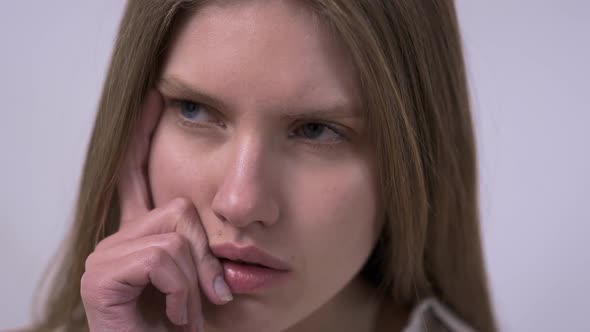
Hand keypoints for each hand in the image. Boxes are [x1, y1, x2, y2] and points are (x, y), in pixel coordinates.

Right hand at [80, 89, 232, 331]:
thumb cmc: (195, 331)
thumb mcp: (210, 283)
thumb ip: (209, 250)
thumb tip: (234, 218)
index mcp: (144, 237)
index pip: (137, 175)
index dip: (142, 135)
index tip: (154, 97)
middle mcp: (120, 239)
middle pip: (181, 206)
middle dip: (207, 255)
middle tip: (213, 296)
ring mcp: (106, 257)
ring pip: (175, 233)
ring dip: (197, 280)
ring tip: (190, 312)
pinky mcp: (100, 277)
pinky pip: (162, 256)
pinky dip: (182, 290)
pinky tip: (176, 316)